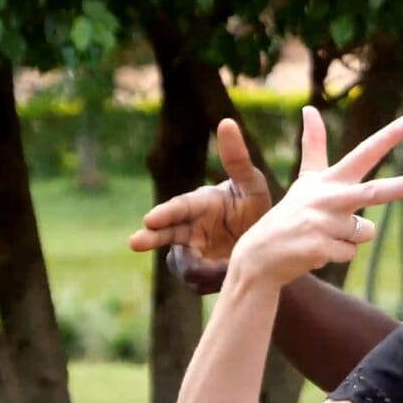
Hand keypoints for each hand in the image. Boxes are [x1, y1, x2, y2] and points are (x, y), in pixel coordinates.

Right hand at [129, 118, 271, 270]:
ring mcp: (193, 250)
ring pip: (181, 260)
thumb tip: (226, 122)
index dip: (165, 214)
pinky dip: (208, 280)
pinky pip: (198, 278)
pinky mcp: (200, 272)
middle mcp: (189, 227)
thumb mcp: (252, 184)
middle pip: (166, 234)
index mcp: (199, 205)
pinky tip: (222, 280)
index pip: (179, 208)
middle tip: (135, 242)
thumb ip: (238, 159)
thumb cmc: (254, 207)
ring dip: (189, 266)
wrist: (267, 241)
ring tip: (204, 276)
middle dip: (152, 237)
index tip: (149, 219)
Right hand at [225, 109, 402, 297]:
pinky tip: (316, 250)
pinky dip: (338, 254)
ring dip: (349, 238)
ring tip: (323, 235)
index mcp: (328, 179)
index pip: (363, 153)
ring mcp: (324, 222)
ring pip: (365, 232)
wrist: (261, 253)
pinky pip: (350, 252)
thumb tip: (310, 108)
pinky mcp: (321, 246)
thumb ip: (313, 146)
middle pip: (375, 191)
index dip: (387, 136)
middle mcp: (327, 196)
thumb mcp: (305, 180)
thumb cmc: (291, 214)